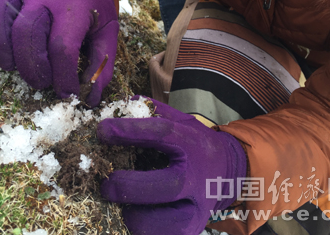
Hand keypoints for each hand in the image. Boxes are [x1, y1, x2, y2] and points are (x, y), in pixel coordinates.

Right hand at [0, 0, 118, 105]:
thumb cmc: (94, 13)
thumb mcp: (108, 36)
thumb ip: (101, 65)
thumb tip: (89, 100)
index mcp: (74, 7)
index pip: (61, 45)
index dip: (62, 76)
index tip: (67, 93)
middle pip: (27, 32)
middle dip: (32, 65)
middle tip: (41, 83)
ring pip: (0, 15)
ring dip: (2, 47)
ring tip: (13, 68)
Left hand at [97, 96, 246, 234]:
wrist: (227, 173)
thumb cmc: (194, 144)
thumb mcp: (181, 121)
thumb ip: (152, 112)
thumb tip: (118, 106)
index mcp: (192, 144)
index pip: (161, 133)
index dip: (129, 131)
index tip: (102, 131)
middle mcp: (198, 178)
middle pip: (166, 185)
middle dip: (128, 186)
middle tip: (105, 183)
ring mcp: (198, 209)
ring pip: (165, 223)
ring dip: (134, 215)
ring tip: (121, 205)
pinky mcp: (192, 231)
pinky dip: (142, 229)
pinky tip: (134, 216)